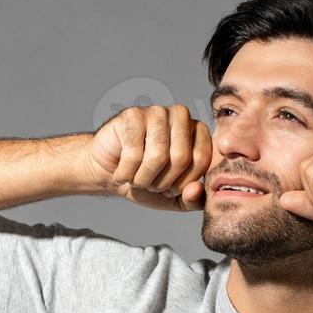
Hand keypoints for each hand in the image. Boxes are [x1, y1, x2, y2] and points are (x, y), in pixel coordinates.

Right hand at [85, 104, 211, 211]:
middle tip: (150, 184)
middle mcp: (181, 116)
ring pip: (157, 155)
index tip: (169, 188)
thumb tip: (196, 190)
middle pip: (181, 157)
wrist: (110, 174)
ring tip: (136, 179)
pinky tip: (121, 173)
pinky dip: (125, 174)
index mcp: (198, 131)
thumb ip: (194, 200)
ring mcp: (156, 112)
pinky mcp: (132, 116)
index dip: (183, 184)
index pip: (202, 160)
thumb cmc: (147, 181)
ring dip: (143, 179)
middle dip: (162, 182)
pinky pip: (133, 154)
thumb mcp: (175, 198)